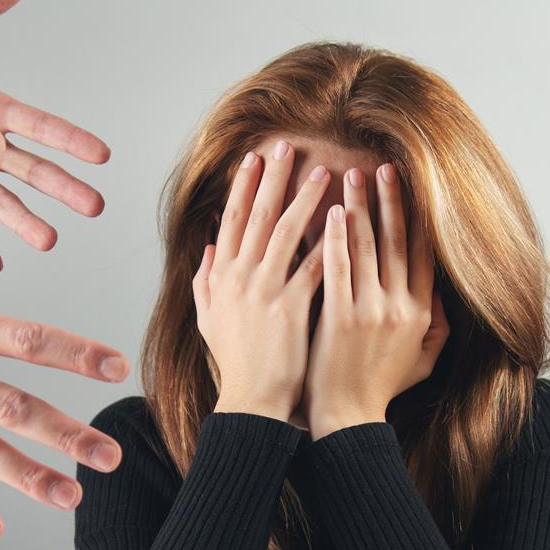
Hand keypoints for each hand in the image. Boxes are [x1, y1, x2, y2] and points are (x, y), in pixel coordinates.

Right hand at [194, 142, 329, 421]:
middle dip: (273, 178)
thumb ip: (205, 281)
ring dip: (306, 199)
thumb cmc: (235, 364)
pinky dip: (327, 242)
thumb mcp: (208, 320)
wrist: (251, 403)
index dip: (243, 186)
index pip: (232, 221)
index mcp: (221, 278)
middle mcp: (240, 278)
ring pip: (288, 233)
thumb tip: (209, 248)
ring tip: (326, 173)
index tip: (254, 158)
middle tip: (287, 146)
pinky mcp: (291, 309)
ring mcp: (265, 292)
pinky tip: (344, 220)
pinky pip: (313, 266)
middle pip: (258, 217)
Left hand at [305, 165, 449, 439]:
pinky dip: (334, 240)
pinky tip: (329, 213)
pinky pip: (337, 269)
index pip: (425, 254)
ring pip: (366, 248)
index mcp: (421, 313)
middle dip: (390, 200)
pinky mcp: (339, 318)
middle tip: (384, 166)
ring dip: (359, 208)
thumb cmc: (380, 389)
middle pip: (398, 242)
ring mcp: (369, 311)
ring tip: (351, 175)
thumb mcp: (421, 361)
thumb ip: (437, 327)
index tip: (413, 187)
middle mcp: (399, 307)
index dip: (419, 217)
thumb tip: (442, 294)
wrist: (347, 419)